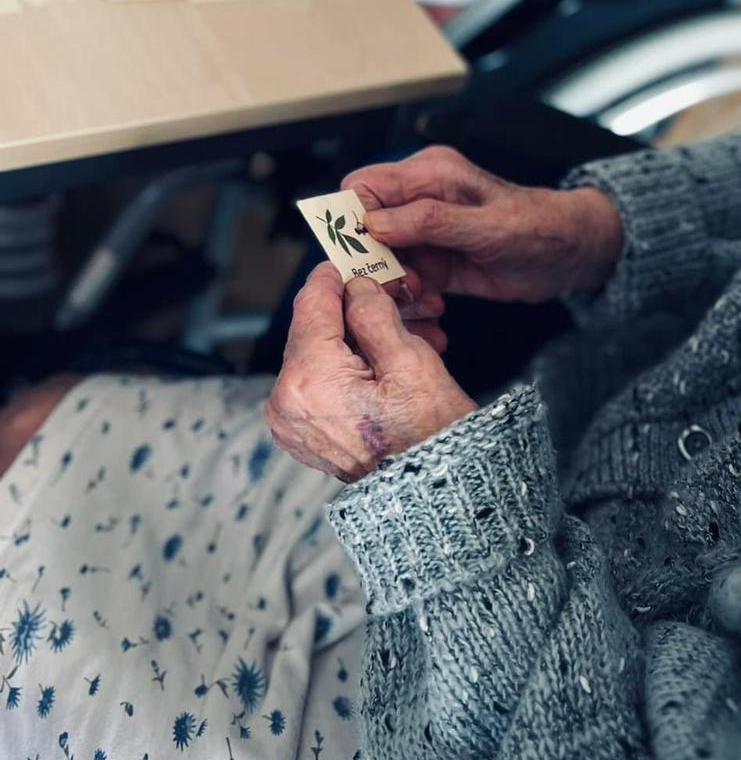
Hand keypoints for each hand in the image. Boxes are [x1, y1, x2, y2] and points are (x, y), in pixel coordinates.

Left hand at [267, 265, 475, 480]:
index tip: (351, 262)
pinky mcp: (303, 433)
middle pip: (317, 330)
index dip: (335, 277)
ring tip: (414, 333)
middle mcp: (288, 402)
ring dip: (364, 338)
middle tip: (401, 298)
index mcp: (309, 380)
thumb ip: (372, 312)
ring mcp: (292, 422)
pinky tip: (393, 360)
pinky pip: (324, 382)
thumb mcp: (409, 360)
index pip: (312, 305)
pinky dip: (354, 366)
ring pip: (323, 354)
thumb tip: (354, 289)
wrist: (434, 497)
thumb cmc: (429, 438)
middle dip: (360, 310)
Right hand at [343, 145, 623, 305]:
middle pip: (365, 229)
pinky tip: (435, 309)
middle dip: (374, 262)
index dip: (353, 222)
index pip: (362, 187)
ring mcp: (426, 233)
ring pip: (382, 261)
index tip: (364, 256)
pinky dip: (411, 299)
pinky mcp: (434, 262)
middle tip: (404, 285)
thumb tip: (374, 223)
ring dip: (395, 287)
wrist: (572, 254)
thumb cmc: (538, 227)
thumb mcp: (487, 226)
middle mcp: (420, 199)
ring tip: (427, 300)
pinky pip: (405, 282)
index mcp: (429, 173)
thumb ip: (431, 221)